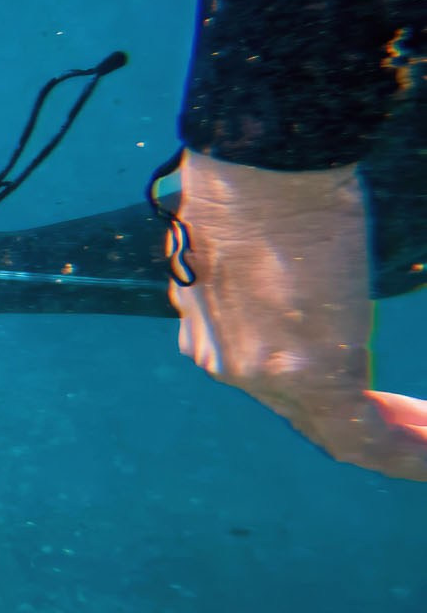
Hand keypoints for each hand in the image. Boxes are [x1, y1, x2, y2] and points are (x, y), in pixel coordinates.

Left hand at [172, 149, 426, 477]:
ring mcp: (262, 374)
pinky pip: (365, 439)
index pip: (265, 372)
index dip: (312, 384)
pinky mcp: (310, 377)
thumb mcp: (249, 235)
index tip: (357, 381)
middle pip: (301, 411)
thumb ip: (260, 273)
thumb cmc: (262, 175)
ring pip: (335, 430)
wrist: (262, 159)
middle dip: (365, 420)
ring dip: (394, 440)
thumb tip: (283, 275)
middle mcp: (225, 358)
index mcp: (208, 322)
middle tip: (416, 426)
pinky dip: (407, 453)